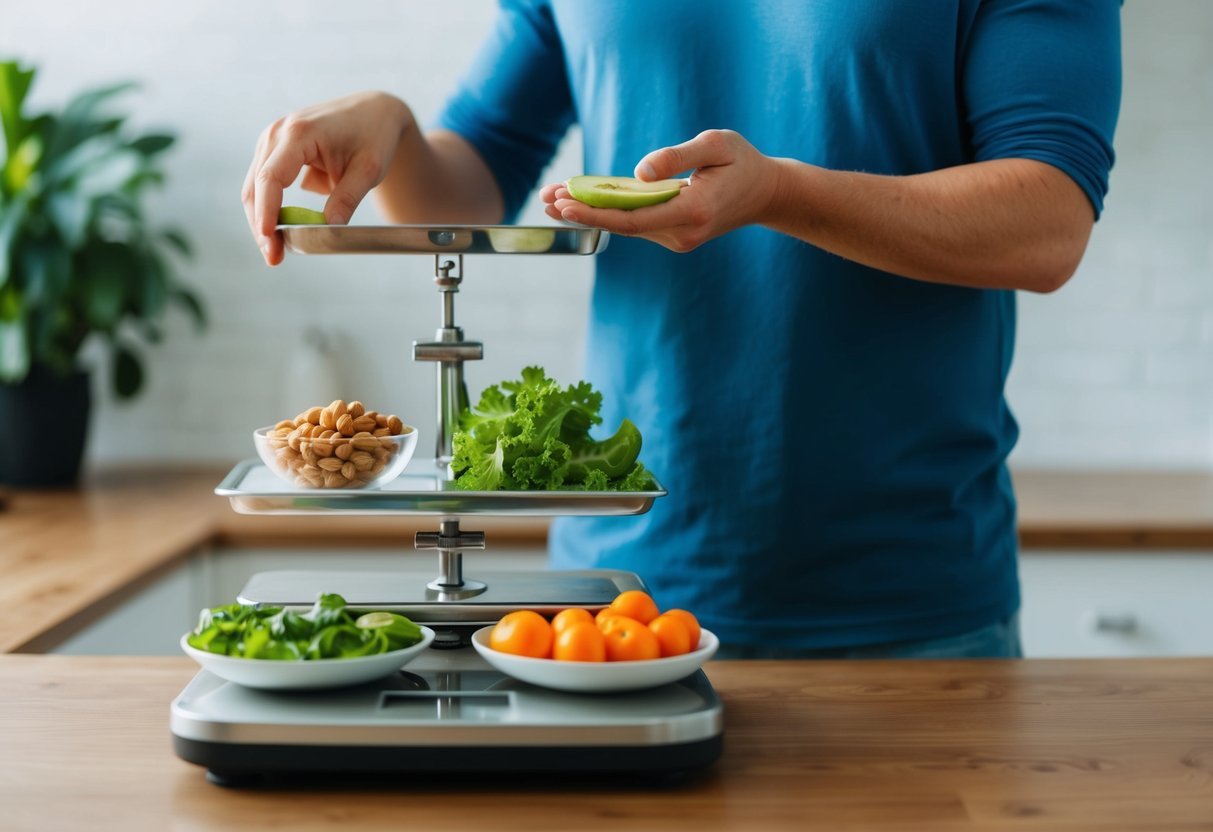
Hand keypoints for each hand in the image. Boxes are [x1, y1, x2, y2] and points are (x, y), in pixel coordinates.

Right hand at [242, 91, 411, 265]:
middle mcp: (277, 133)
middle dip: (261, 224)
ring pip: (255, 187)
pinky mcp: (274, 149)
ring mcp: (272, 139)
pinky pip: (264, 183)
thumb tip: (328, 230)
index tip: (268, 239)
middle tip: (275, 258)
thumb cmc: (373, 137)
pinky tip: (281, 230)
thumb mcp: (369, 170)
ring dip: (263, 219)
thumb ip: (347, 198)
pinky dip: (270, 207)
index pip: (272, 178)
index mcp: (299, 133)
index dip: (267, 212)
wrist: (373, 112)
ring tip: (277, 251)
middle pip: (256, 186)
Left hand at [541, 129, 781, 252]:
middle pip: (622, 226)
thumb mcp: (717, 145)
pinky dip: (606, 212)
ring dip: (589, 212)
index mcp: (693, 211)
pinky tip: (579, 200)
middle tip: (544, 199)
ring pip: (625, 226)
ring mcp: (677, 238)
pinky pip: (634, 223)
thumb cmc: (743, 162)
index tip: (564, 203)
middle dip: (581, 212)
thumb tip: (637, 172)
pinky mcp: (673, 235)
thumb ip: (676, 157)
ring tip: (550, 198)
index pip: (633, 218)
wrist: (766, 193)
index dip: (595, 212)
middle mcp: (682, 232)